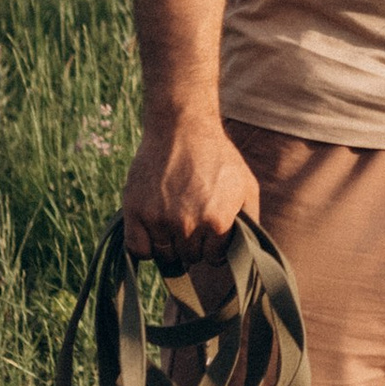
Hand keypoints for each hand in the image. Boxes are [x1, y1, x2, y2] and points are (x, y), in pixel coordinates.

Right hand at [120, 112, 256, 269]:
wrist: (181, 127)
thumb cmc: (217, 157)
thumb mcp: (246, 186)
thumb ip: (250, 221)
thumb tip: (247, 251)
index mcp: (217, 222)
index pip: (212, 258)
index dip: (212, 245)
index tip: (208, 229)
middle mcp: (187, 224)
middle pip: (189, 257)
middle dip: (192, 244)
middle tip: (190, 220)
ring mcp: (159, 219)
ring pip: (164, 255)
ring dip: (169, 244)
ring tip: (173, 220)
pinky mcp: (135, 211)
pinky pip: (137, 249)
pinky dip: (145, 246)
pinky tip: (153, 230)